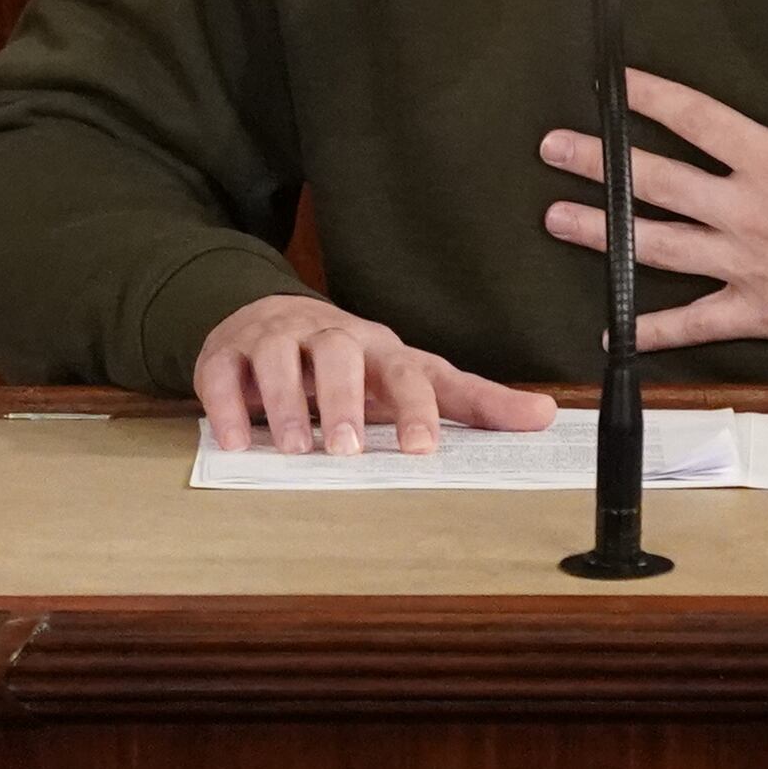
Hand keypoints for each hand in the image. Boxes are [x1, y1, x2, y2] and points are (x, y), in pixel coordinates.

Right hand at [190, 289, 555, 456]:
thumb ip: (472, 401)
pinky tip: (234, 440)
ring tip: (294, 448)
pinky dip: (227, 405)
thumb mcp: (411, 376)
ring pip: (279, 358)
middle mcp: (328, 336)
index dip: (415, 407)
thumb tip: (545, 417)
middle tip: (345, 451)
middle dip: (342, 399)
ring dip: (285, 403)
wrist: (269, 317)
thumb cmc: (353, 363)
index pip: (404, 370)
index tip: (422, 449)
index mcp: (379, 348)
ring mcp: (275, 341)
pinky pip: (222, 373)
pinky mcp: (227, 354)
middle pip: (338, 353)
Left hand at [540, 0, 767, 361]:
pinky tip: (610, 330)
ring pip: (660, 246)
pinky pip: (695, 323)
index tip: (612, 80)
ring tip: (554, 219)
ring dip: (603, 234)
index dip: (654, 97)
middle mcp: (749, 216)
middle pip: (660, 182)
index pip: (702, 121)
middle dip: (602, 163)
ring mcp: (746, 267)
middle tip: (552, 148)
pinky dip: (652, 328)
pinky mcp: (757, 312)